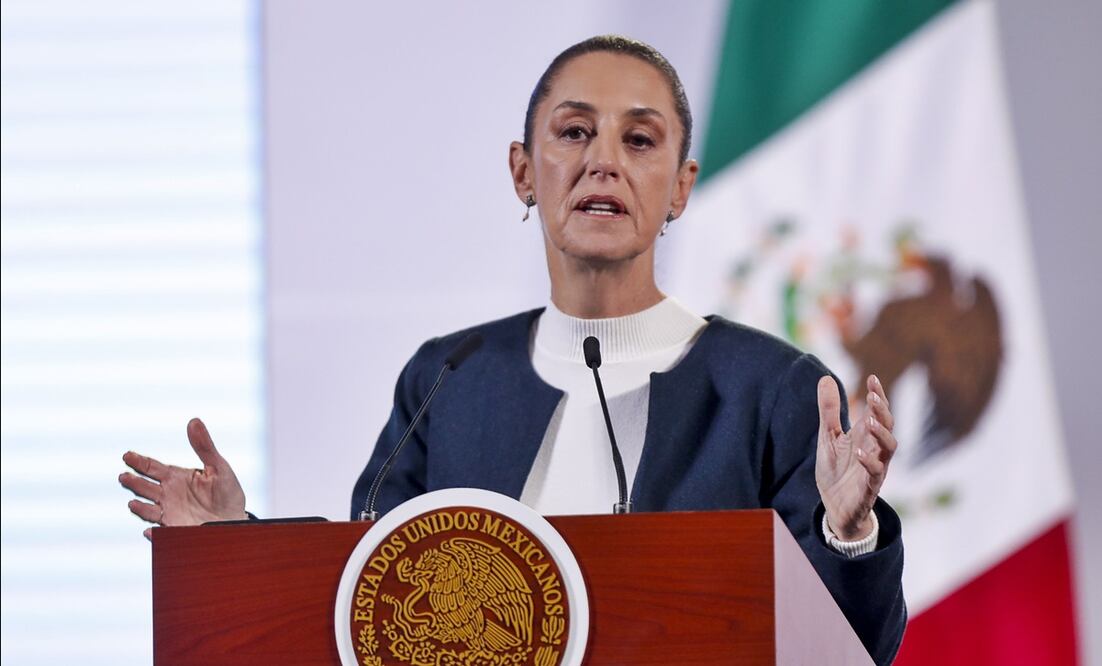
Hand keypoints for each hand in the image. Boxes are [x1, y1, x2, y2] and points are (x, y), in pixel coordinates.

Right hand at [119, 418, 246, 538]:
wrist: (234, 520)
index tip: (127, 456)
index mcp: (177, 478)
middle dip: (134, 483)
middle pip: (146, 488)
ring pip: (149, 509)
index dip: (139, 461)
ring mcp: (170, 513)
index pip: (153, 467)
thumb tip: (194, 421)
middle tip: (124, 476)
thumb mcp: (218, 467)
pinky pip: (162, 534)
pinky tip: (151, 531)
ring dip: (140, 507)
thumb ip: (204, 446)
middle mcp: (169, 495)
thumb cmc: (227, 493)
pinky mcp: (176, 530)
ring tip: (133, 503)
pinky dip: (155, 534)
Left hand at [815, 375, 896, 540]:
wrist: (835, 507)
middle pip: (887, 426)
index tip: (872, 378)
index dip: (877, 396)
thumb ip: (828, 410)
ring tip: (871, 421)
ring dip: (882, 434)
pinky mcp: (869, 487)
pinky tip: (860, 451)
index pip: (877, 412)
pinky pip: (875, 473)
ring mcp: (875, 467)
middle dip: (882, 411)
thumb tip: (826, 377)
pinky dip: (869, 461)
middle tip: (873, 397)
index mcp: (865, 436)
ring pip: (889, 448)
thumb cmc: (836, 470)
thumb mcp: (828, 436)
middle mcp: (874, 449)